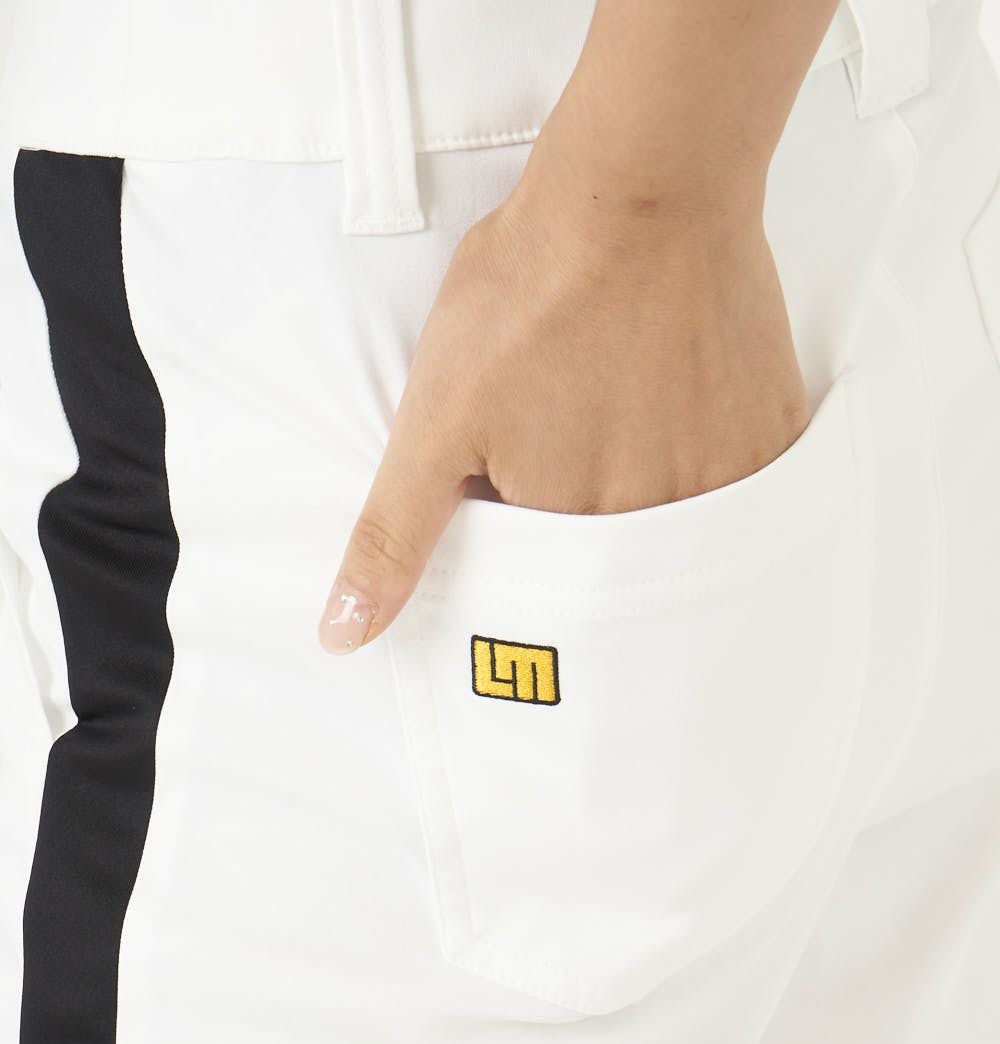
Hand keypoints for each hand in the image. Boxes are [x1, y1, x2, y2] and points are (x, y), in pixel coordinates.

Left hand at [316, 172, 808, 654]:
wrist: (642, 192)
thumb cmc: (530, 297)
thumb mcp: (435, 419)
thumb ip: (394, 536)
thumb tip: (344, 636)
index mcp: (577, 537)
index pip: (547, 581)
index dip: (523, 517)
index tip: (523, 456)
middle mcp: (665, 530)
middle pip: (613, 555)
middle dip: (582, 500)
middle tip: (574, 410)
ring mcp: (730, 484)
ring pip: (672, 520)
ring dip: (642, 476)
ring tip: (618, 396)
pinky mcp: (773, 439)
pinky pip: (732, 484)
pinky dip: (700, 454)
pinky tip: (673, 394)